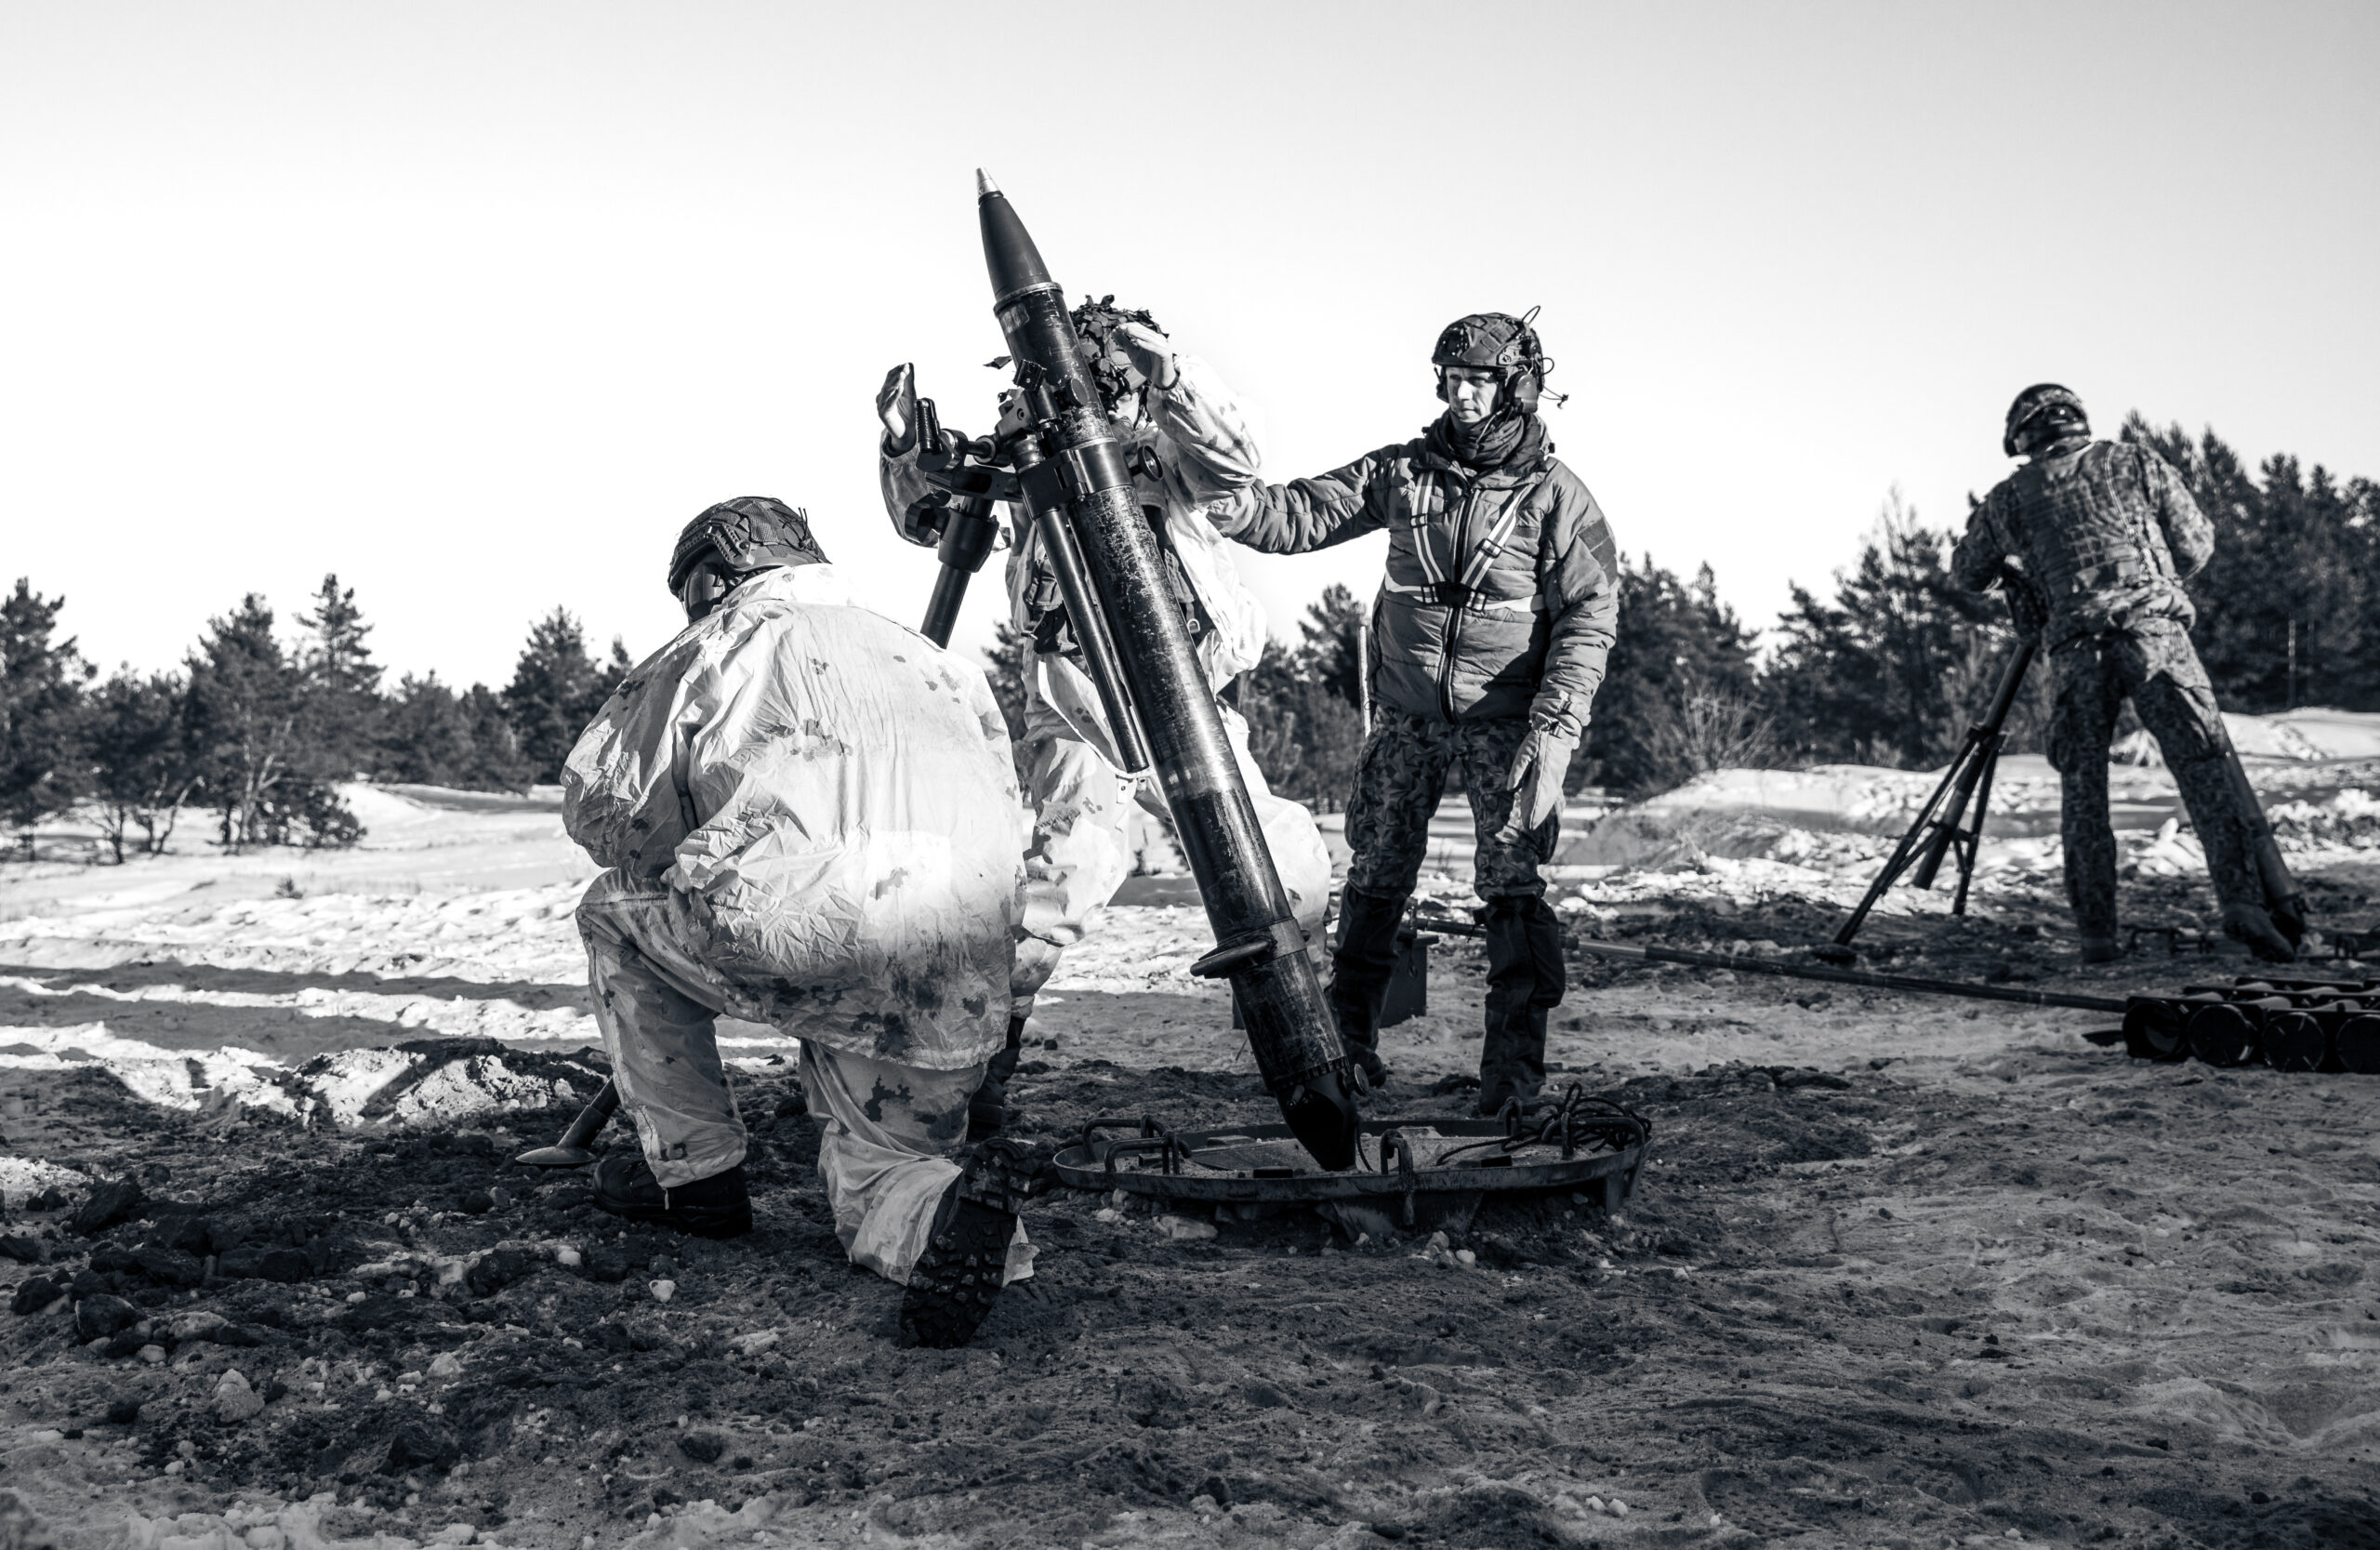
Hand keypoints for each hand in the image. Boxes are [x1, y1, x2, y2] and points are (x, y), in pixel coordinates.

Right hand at [877, 363, 916, 451]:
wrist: (907, 432)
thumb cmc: (908, 413)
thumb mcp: (910, 394)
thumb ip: (908, 381)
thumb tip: (909, 365)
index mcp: (887, 391)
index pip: (890, 377)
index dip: (897, 370)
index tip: (906, 365)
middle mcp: (882, 396)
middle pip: (888, 382)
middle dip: (896, 375)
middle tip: (904, 368)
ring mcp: (881, 405)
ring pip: (887, 391)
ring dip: (895, 382)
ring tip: (902, 375)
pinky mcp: (883, 414)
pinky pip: (889, 403)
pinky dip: (894, 395)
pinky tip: (899, 389)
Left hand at [1109, 322, 1175, 389]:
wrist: (1160, 380)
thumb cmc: (1149, 366)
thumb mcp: (1133, 353)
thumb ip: (1124, 343)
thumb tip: (1115, 332)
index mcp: (1151, 337)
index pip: (1140, 328)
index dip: (1129, 326)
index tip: (1118, 326)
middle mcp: (1158, 339)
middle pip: (1144, 331)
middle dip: (1131, 328)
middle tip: (1120, 327)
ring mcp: (1163, 346)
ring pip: (1149, 337)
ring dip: (1138, 333)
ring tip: (1127, 330)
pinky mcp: (1165, 354)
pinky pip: (1155, 348)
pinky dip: (1146, 345)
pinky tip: (1138, 342)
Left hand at [1493, 727, 1577, 844]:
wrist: (1558, 727)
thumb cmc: (1538, 739)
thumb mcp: (1525, 753)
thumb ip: (1518, 770)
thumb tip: (1510, 788)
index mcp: (1543, 776)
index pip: (1537, 799)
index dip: (1533, 813)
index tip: (1528, 825)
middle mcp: (1552, 779)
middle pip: (1544, 801)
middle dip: (1537, 815)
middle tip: (1530, 828)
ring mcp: (1557, 776)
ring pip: (1549, 796)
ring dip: (1543, 809)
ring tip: (1535, 820)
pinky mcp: (1558, 772)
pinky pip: (1553, 790)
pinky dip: (1548, 800)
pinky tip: (1544, 805)